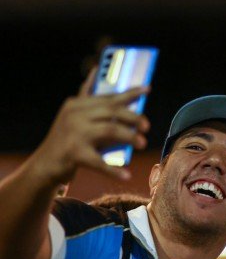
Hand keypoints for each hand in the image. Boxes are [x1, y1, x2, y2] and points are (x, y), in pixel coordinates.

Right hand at [28, 68, 149, 185]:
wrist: (45, 164)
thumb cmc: (68, 141)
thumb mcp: (77, 117)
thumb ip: (90, 102)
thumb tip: (105, 82)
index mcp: (77, 105)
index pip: (108, 97)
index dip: (129, 93)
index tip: (147, 89)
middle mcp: (74, 115)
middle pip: (111, 111)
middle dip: (133, 117)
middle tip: (147, 126)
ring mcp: (74, 133)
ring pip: (110, 130)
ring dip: (129, 137)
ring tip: (142, 143)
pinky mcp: (74, 154)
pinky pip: (99, 162)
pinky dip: (114, 170)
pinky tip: (127, 176)